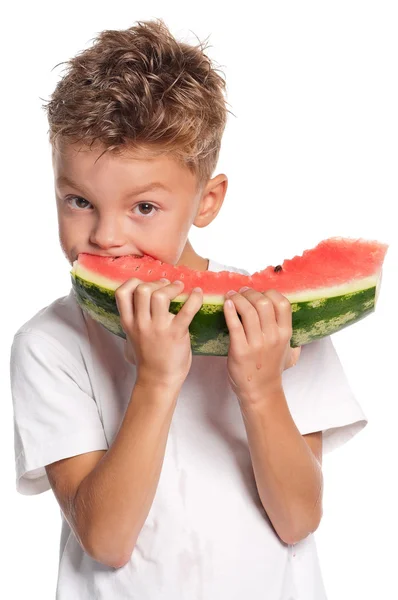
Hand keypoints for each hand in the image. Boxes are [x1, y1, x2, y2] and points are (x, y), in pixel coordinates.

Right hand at [115, 278, 202, 387]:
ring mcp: (158, 328)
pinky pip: (187, 310)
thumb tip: (141, 303)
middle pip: (142, 290)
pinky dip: (195, 298)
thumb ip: (136, 320)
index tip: (145, 283)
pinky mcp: (176, 333)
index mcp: (129, 323)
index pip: (122, 293)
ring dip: (171, 288)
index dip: (133, 282)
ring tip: (179, 288)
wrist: (158, 380)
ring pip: (159, 296)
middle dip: (156, 282)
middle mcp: (141, 323)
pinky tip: (198, 294)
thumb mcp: (134, 337)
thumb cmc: (149, 358)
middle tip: (167, 285)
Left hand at [223, 287, 300, 403]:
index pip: (282, 303)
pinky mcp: (240, 350)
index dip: (269, 292)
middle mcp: (273, 336)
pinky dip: (229, 311)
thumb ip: (294, 339)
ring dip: (237, 298)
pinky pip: (234, 325)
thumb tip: (294, 324)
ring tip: (230, 295)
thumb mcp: (289, 353)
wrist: (260, 391)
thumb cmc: (271, 369)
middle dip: (250, 293)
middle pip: (263, 302)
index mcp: (285, 333)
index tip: (258, 293)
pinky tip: (226, 304)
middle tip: (241, 292)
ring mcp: (257, 343)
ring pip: (248, 311)